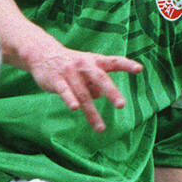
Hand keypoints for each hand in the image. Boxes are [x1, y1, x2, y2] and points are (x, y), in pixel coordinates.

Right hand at [19, 34, 142, 132]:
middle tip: (121, 105)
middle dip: (111, 92)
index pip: (114, 61)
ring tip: (101, 128)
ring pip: (83, 94)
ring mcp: (70, 72)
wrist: (42, 53)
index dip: (126, 65)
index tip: (139, 69)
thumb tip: (101, 95)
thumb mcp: (86, 67)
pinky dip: (69, 99)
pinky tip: (74, 108)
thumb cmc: (71, 63)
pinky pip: (64, 91)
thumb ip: (96, 82)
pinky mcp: (56, 80)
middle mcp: (84, 65)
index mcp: (95, 61)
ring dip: (92, 113)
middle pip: (100, 79)